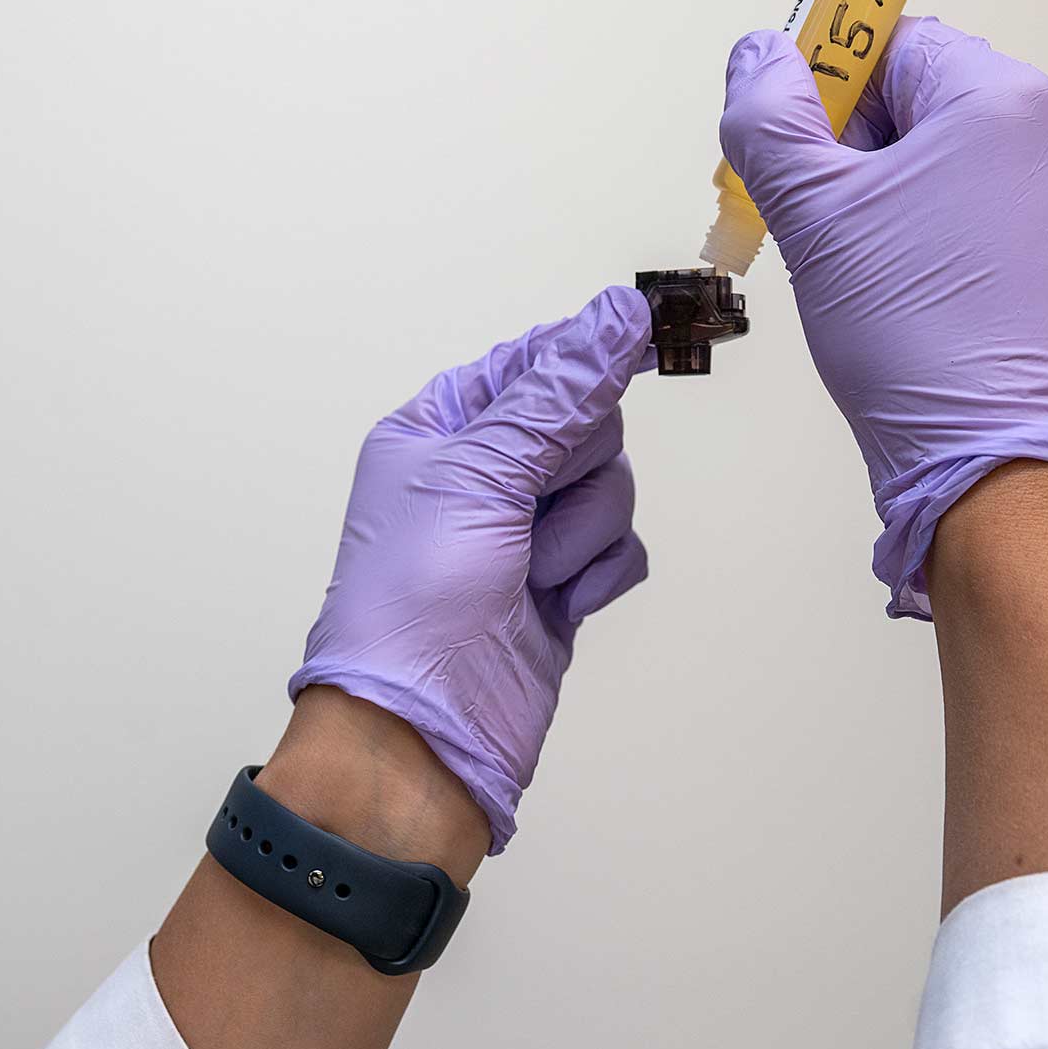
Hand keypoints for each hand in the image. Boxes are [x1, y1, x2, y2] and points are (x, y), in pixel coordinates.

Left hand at [289, 287, 652, 853]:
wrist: (423, 732)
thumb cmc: (412, 605)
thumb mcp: (480, 474)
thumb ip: (558, 393)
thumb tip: (616, 316)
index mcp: (437, 430)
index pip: (529, 363)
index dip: (578, 361)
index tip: (635, 339)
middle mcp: (478, 475)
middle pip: (586, 422)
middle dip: (573, 467)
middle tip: (528, 510)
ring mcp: (522, 534)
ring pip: (610, 486)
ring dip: (580, 532)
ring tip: (530, 574)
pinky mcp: (560, 587)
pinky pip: (623, 549)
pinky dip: (599, 575)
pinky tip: (558, 606)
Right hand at [719, 17, 1047, 617]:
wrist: (1008, 465)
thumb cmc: (916, 346)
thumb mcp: (810, 219)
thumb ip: (771, 118)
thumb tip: (759, 57)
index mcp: (1008, 98)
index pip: (902, 48)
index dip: (840, 100)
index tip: (815, 157)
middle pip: (959, 103)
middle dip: (896, 155)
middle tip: (853, 232)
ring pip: (1007, 160)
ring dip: (952, 196)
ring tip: (913, 276)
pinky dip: (1006, 238)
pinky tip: (969, 298)